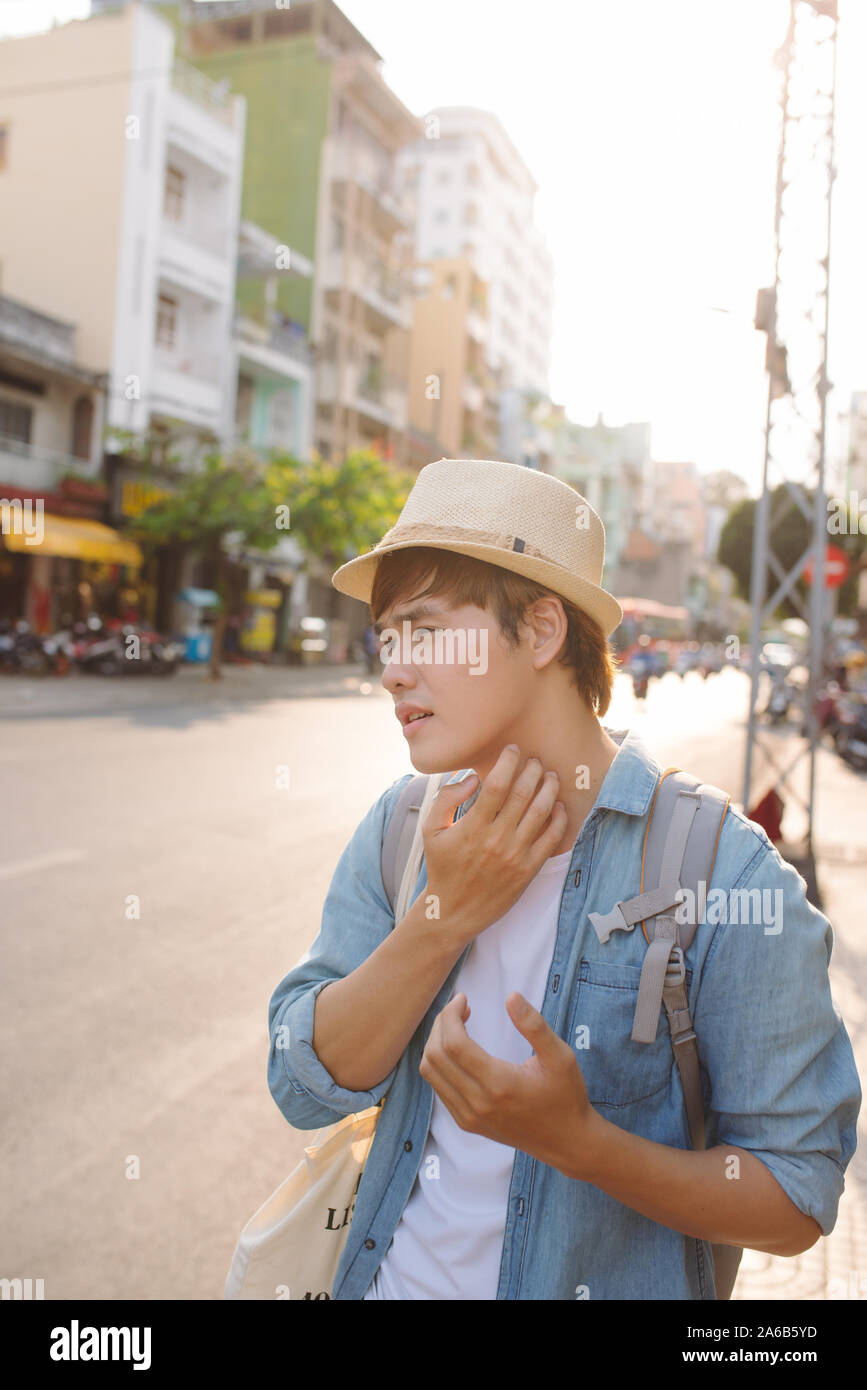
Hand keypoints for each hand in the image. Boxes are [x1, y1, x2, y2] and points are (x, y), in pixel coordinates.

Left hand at [418, 990, 596, 1177]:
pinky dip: (440, 1063)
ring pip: (431, 1073)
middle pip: (436, 1056)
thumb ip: (535, 1025)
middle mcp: (477, 1104)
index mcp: (499, 1084)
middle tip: (459, 1007)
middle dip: (441, 1024)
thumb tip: (511, 996)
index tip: (462, 999)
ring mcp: (468, 1117)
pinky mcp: (466, 1123)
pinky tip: (459, 1049)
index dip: (451, 1015)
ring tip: (457, 1025)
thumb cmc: (566, 1096)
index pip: (454, 1044)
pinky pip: (439, 1088)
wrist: (566, 1142)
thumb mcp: (560, 1056)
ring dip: (436, 1042)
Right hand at [422, 746, 566, 949]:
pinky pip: (551, 839)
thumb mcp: (431, 831)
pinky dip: (558, 818)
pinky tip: (558, 806)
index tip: (513, 750)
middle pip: (523, 794)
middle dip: (532, 770)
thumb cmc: (442, 867)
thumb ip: (447, 799)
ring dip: (549, 789)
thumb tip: (473, 778)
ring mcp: (515, 855)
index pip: (496, 784)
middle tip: (535, 759)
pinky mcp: (528, 870)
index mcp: (473, 827)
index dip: (508, 762)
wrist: (453, 910)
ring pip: (541, 812)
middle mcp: (497, 839)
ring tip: (550, 776)